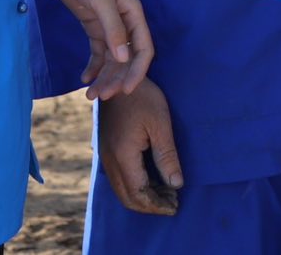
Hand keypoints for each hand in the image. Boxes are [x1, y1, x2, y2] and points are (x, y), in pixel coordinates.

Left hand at [49, 0, 154, 100]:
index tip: (126, 91)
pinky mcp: (94, 26)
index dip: (137, 71)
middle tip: (101, 96)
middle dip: (116, 79)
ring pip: (111, 59)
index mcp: (133, 14)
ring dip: (104, 77)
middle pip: (126, 59)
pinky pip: (98, 52)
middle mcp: (125, 22)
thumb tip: (124, 60)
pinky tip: (85, 78)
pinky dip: (93, 67)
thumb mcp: (100, 0)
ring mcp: (109, 25)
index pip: (143, 49)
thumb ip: (113, 28)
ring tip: (90, 94)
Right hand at [98, 78, 182, 216]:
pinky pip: (118, 178)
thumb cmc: (143, 96)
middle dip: (150, 205)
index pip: (138, 193)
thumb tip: (176, 185)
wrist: (118, 74)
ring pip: (121, 189)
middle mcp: (109, 159)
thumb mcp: (160, 124)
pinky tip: (152, 178)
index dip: (157, 204)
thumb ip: (166, 156)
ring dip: (142, 196)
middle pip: (127, 197)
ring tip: (166, 192)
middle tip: (172, 202)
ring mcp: (105, 155)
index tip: (175, 206)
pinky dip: (134, 185)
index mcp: (123, 155)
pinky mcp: (106, 148)